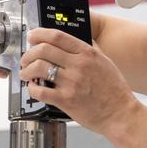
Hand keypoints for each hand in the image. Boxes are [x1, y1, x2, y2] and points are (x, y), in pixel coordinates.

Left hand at [20, 27, 137, 133]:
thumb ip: (90, 49)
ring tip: (25, 73)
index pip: (57, 36)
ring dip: (26, 69)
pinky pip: (40, 91)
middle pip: (44, 49)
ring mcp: (72, 83)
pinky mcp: (66, 100)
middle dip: (29, 53)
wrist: (121, 113)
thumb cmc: (114, 90)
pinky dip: (32, 88)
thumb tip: (77, 38)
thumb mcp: (105, 62)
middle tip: (26, 58)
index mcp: (87, 53)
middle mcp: (79, 66)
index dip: (39, 33)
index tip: (32, 36)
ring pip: (39, 68)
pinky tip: (33, 87)